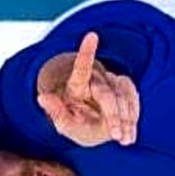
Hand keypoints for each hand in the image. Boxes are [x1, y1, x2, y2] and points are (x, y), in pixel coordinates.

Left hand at [36, 32, 139, 146]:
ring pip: (123, 97)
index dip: (87, 52)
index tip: (92, 35)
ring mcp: (111, 80)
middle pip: (106, 93)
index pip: (81, 68)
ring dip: (126, 120)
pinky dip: (132, 117)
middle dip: (113, 116)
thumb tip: (41, 97)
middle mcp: (95, 79)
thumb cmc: (80, 125)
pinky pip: (133, 99)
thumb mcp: (66, 126)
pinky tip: (129, 133)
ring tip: (123, 140)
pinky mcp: (125, 85)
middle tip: (115, 136)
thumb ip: (56, 114)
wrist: (97, 127)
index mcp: (76, 85)